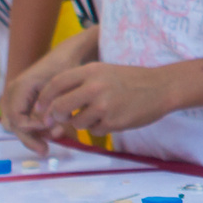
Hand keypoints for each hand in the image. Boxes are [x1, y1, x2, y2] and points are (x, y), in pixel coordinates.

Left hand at [25, 62, 175, 142]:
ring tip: (96, 115)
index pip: (56, 84)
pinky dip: (98, 128)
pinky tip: (111, 119)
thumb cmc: (131, 79)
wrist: (161, 88)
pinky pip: (94, 131)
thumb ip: (81, 82)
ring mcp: (104, 106)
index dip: (44, 98)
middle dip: (56, 116)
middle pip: (60, 107)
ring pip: (76, 122)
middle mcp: (94, 87)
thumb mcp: (104, 71)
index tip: (40, 108)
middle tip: (60, 118)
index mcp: (91, 71)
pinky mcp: (113, 122)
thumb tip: (54, 101)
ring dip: (81, 123)